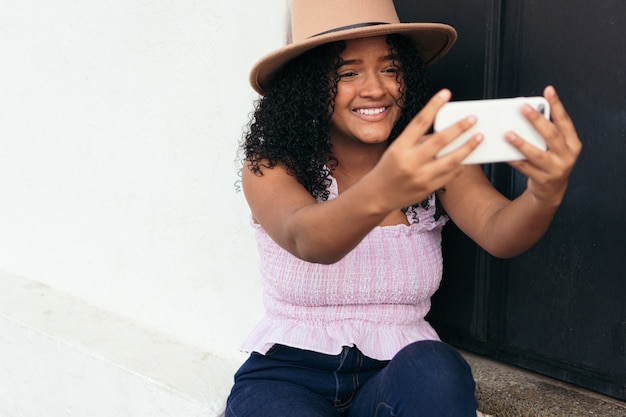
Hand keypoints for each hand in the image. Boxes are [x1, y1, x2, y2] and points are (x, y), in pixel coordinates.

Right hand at [369, 89, 482, 210]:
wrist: (378, 195)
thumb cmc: (389, 168)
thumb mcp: (396, 150)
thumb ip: (417, 140)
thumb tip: (443, 132)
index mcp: (400, 147)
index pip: (419, 122)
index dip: (434, 106)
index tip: (446, 93)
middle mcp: (410, 161)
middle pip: (440, 140)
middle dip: (459, 128)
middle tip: (473, 118)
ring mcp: (420, 176)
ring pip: (451, 160)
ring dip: (467, 147)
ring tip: (478, 137)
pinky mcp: (428, 188)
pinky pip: (450, 175)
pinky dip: (460, 164)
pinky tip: (466, 158)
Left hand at [505, 86, 581, 206]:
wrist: (551, 190)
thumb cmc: (550, 161)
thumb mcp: (554, 146)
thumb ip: (545, 131)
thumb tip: (526, 110)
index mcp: (572, 143)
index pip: (564, 120)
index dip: (557, 104)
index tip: (548, 90)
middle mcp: (567, 155)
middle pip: (551, 135)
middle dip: (536, 120)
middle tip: (523, 108)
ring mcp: (556, 169)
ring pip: (537, 154)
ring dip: (521, 143)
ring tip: (507, 133)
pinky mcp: (543, 180)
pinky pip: (524, 167)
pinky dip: (513, 159)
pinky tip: (503, 152)